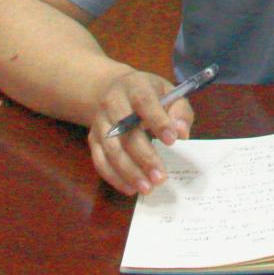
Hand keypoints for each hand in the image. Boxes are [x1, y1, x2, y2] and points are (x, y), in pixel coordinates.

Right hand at [87, 68, 195, 194]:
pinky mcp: (93, 139)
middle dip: (144, 156)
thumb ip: (180, 112)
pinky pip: (99, 161)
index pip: (144, 101)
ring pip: (111, 149)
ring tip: (148, 188)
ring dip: (129, 172)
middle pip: (125, 131)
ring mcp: (100, 122)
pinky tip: (131, 188)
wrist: (116, 90)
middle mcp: (113, 103)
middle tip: (161, 177)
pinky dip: (114, 177)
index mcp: (135, 86)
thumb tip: (180, 132)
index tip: (172, 141)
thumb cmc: (150, 95)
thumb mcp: (170, 94)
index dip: (157, 121)